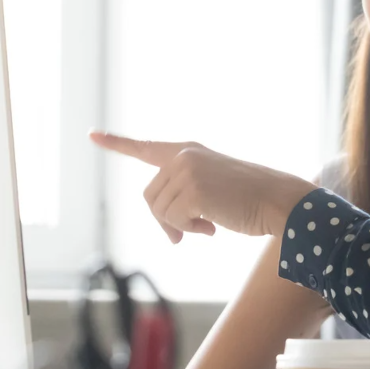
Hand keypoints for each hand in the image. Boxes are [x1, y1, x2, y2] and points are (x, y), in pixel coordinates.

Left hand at [89, 132, 316, 243]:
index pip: (145, 148)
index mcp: (188, 151)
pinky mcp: (193, 190)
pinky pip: (174, 221)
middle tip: (189, 233)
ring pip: (159, 211)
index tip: (92, 135)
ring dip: (180, 227)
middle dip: (166, 220)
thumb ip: (184, 197)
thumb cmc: (250, 199)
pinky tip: (212, 228)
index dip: (117, 143)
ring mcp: (187, 171)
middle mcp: (184, 156)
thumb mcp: (212, 189)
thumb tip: (169, 231)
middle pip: (150, 197)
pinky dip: (190, 230)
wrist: (277, 200)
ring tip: (208, 225)